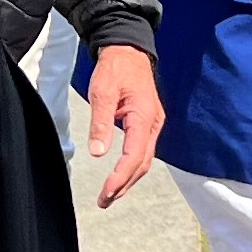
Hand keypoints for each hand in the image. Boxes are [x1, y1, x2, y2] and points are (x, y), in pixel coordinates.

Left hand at [82, 43, 165, 207]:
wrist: (129, 51)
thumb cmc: (116, 68)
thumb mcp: (102, 91)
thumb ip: (100, 122)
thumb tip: (98, 153)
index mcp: (144, 116)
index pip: (134, 155)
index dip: (121, 176)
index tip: (106, 192)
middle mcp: (153, 124)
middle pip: (142, 164)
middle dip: (124, 185)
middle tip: (104, 201)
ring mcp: (153, 125)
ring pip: (144, 160)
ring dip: (128, 180)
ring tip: (110, 195)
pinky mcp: (148, 124)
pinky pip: (143, 151)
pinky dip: (131, 167)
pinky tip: (120, 176)